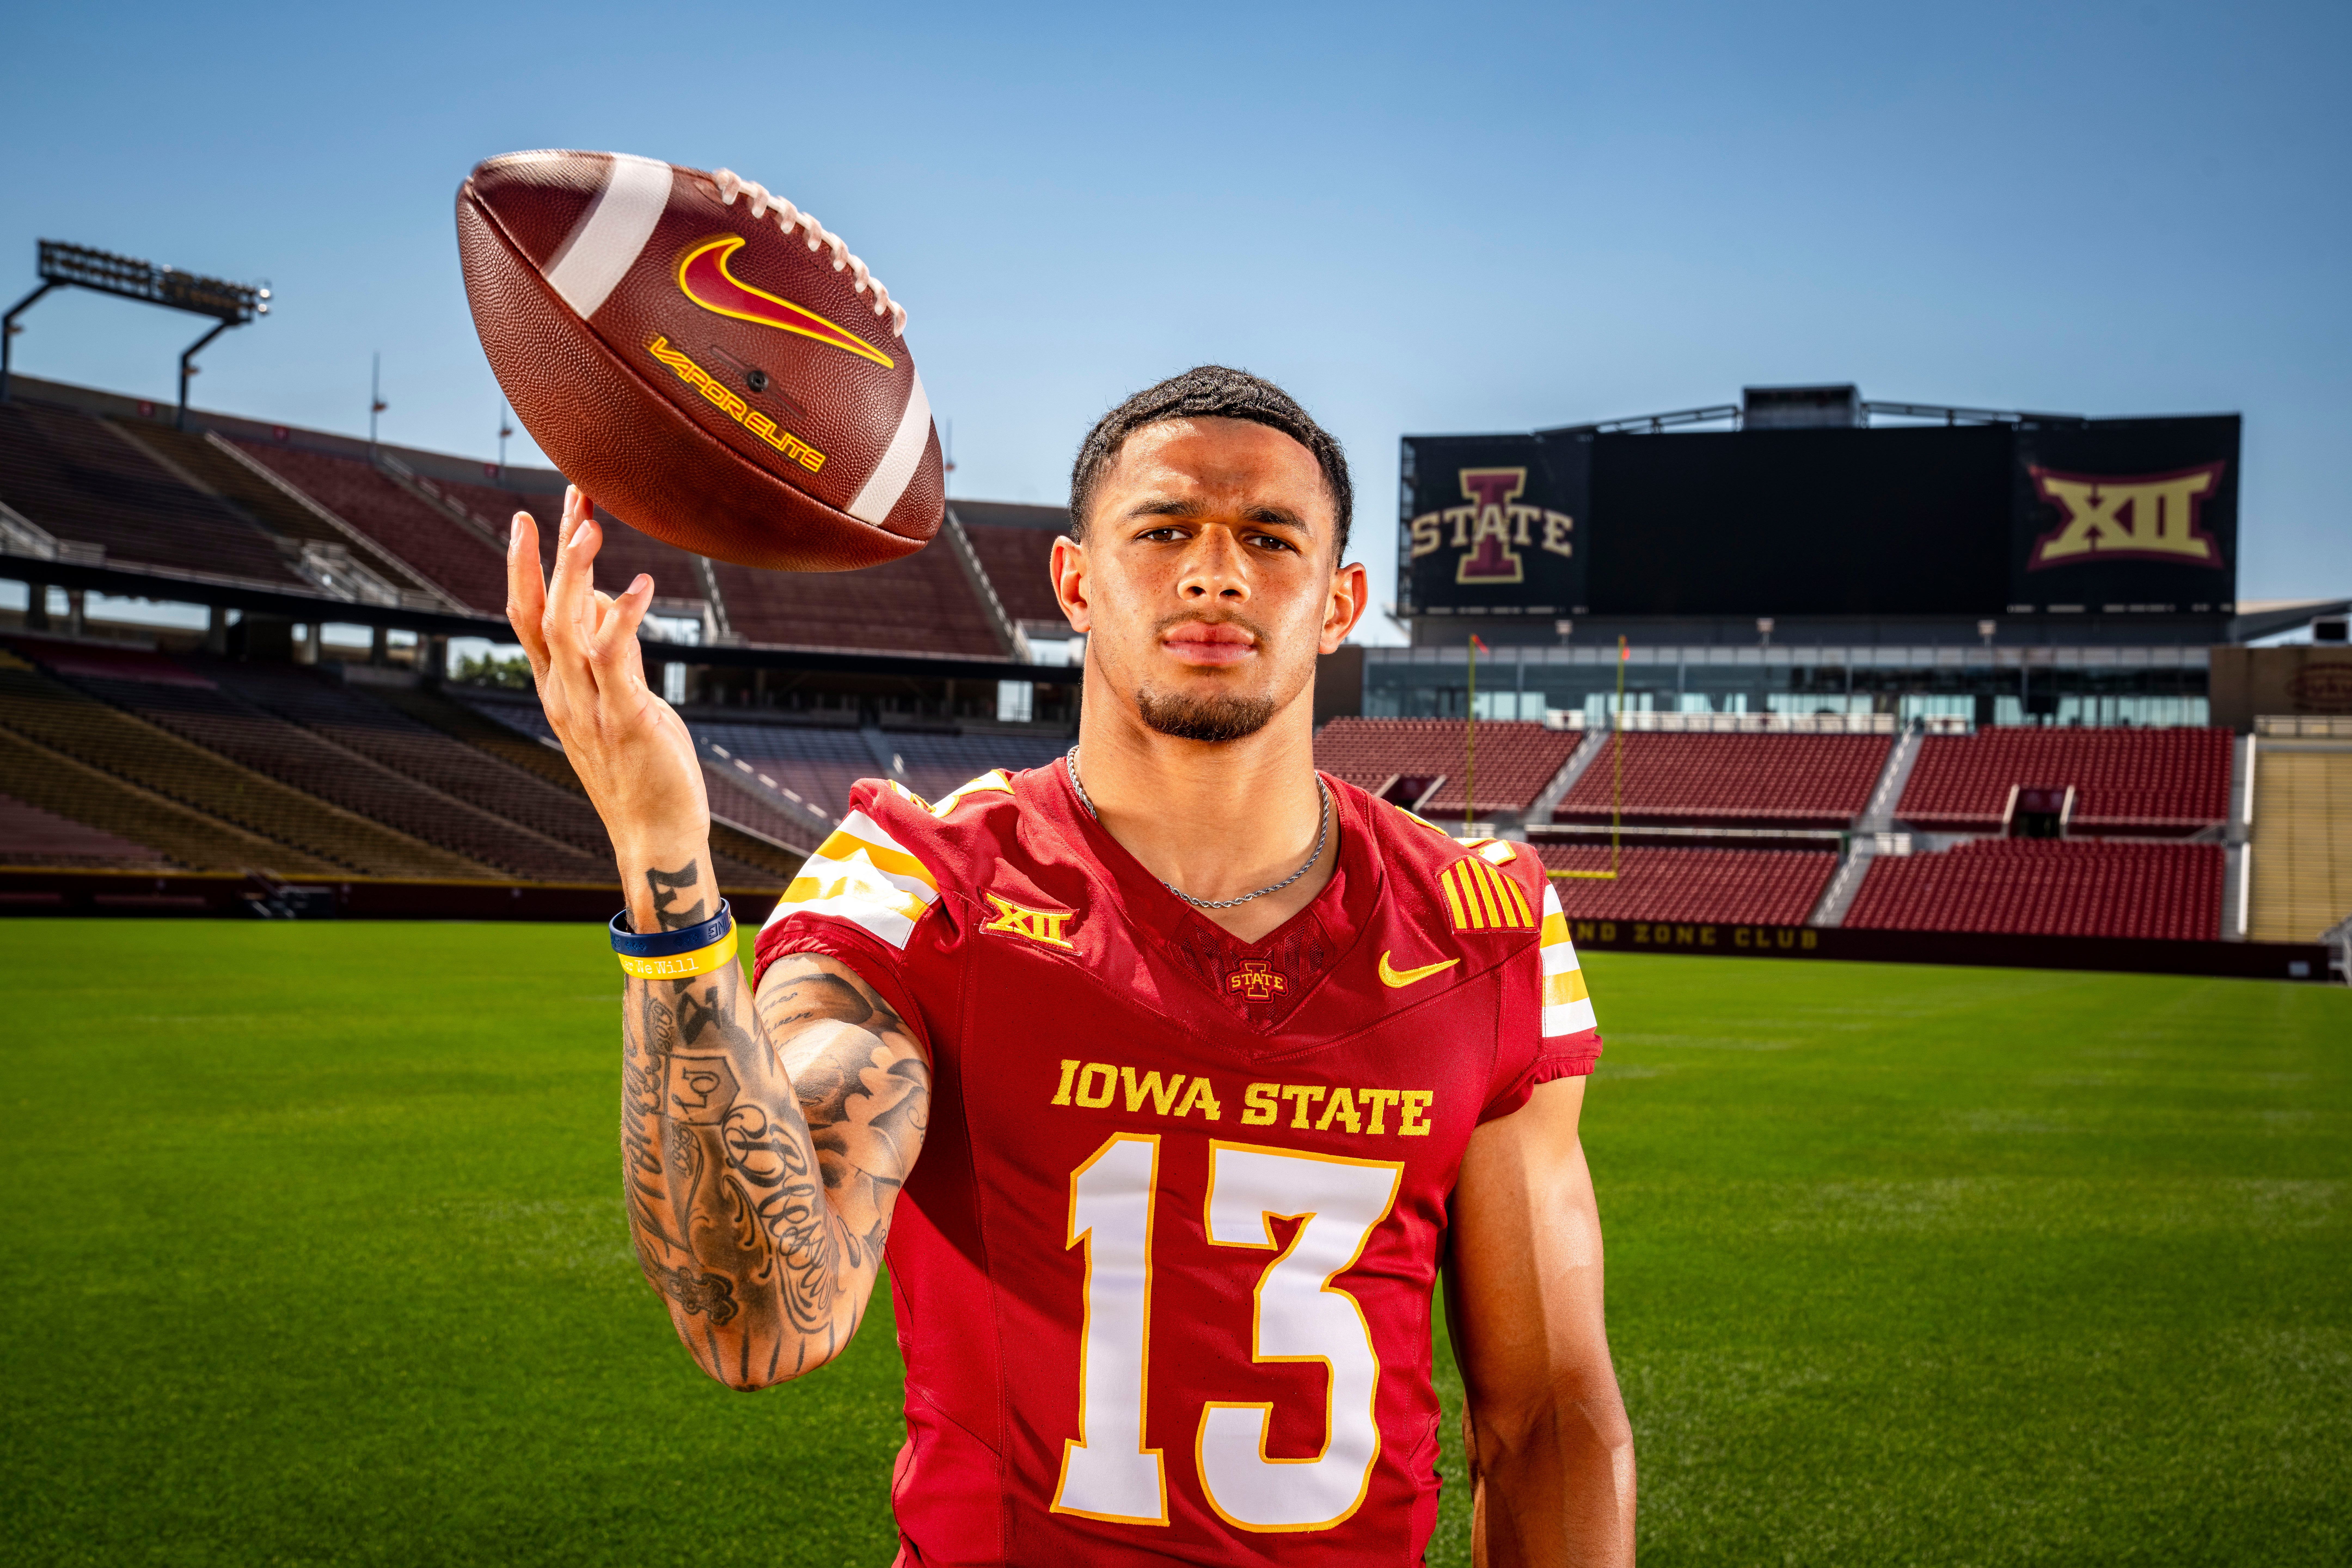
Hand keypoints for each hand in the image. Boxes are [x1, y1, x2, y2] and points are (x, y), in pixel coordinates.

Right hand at [506, 486, 709, 904]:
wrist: (656, 835)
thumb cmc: (645, 769)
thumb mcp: (626, 701)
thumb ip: (617, 654)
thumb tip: (614, 605)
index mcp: (558, 688)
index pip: (529, 615)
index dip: (525, 566)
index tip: (528, 519)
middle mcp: (564, 693)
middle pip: (541, 610)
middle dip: (547, 552)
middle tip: (563, 499)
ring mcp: (589, 706)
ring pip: (568, 627)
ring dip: (577, 571)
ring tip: (590, 522)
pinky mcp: (625, 719)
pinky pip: (616, 659)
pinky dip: (625, 617)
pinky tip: (641, 584)